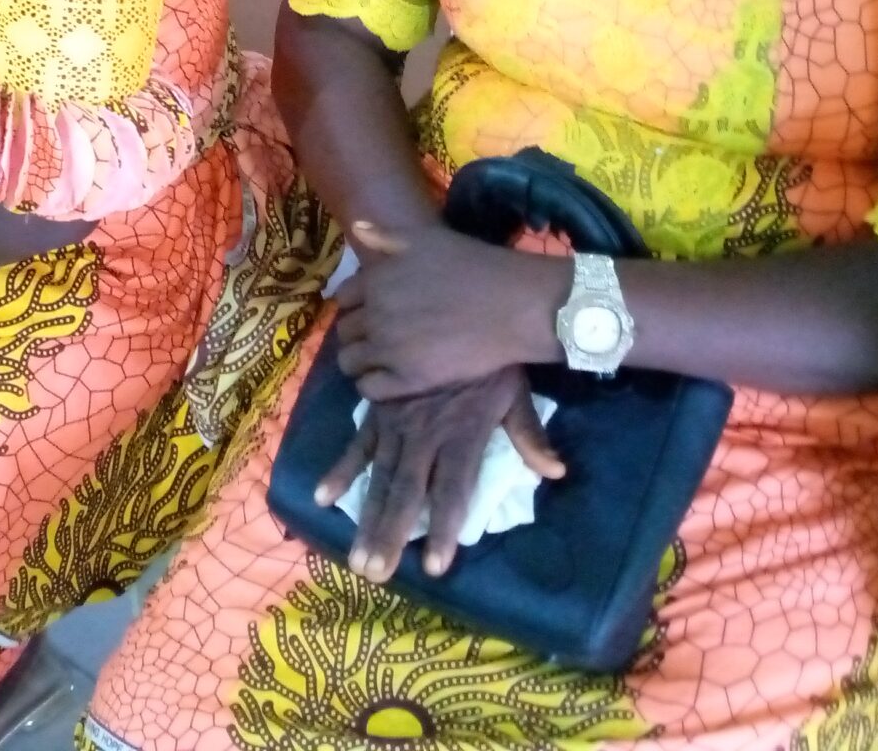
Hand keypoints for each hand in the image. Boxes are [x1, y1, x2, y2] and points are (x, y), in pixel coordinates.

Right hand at [312, 369, 563, 581]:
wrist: (450, 305)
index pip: (452, 492)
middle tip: (374, 572)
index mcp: (461, 437)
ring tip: (355, 556)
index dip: (444, 529)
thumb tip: (555, 472)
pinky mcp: (377, 409)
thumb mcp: (515, 392)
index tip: (435, 567)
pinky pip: (356, 444)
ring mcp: (396, 424)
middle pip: (407, 494)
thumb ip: (529, 435)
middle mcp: (424, 437)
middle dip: (390, 535)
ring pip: (379, 478)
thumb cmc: (490, 355)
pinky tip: (322, 497)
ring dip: (365, 517)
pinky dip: (340, 471)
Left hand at [333, 220, 564, 401]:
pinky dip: (372, 386)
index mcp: (376, 280)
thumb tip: (354, 226)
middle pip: (345, 330)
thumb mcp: (427, 238)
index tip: (373, 311)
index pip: (344, 298)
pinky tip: (390, 380)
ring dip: (360, 360)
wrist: (516, 306)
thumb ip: (386, 236)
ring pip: (349, 361)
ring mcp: (390, 349)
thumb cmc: (475, 266)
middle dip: (358, 333)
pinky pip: (369, 389)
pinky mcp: (409, 380)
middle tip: (380, 337)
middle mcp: (376, 314)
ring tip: (381, 361)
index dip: (357, 305)